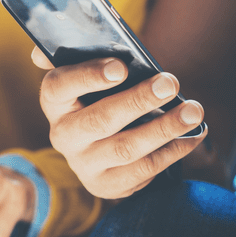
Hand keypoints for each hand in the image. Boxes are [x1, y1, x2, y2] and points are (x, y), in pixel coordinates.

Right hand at [33, 47, 206, 198]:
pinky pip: (143, 170)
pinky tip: (192, 135)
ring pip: (126, 148)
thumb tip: (42, 52)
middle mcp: (63, 135)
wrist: (100, 146)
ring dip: (164, 128)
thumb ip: (76, 57)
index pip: (59, 87)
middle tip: (170, 83)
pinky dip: (172, 151)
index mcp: (54, 102)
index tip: (121, 67)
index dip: (88, 76)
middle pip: (100, 120)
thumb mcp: (88, 76)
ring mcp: (84, 164)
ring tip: (193, 111)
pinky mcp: (107, 185)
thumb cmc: (99, 97)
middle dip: (138, 101)